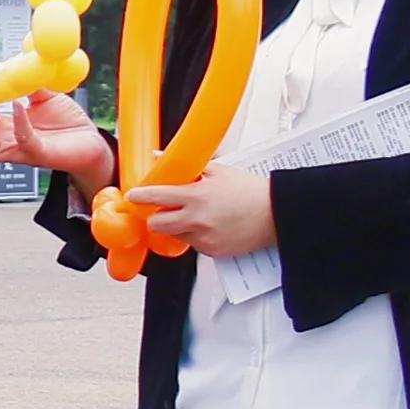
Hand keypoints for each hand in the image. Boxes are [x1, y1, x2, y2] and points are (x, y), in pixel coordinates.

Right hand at [0, 91, 112, 195]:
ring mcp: (22, 151)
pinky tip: (20, 106)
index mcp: (5, 130)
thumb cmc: (68, 124)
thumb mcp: (44, 97)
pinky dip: (18, 123)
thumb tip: (19, 66)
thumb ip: (29, 84)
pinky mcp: (40, 154)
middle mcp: (8, 144)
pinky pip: (23, 142)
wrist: (92, 140)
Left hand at [120, 167, 274, 257]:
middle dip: (156, 217)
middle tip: (163, 210)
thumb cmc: (250, 191)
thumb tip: (160, 157)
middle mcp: (196, 220)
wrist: (276, 213)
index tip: (134, 196)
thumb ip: (187, 166)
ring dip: (177, 226)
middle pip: (156, 225)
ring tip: (196, 215)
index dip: (140, 196)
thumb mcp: (218, 170)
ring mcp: (203, 238)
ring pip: (174, 235)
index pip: (156, 197)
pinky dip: (196, 236)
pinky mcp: (212, 251)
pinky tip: (211, 225)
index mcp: (195, 196)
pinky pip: (193, 244)